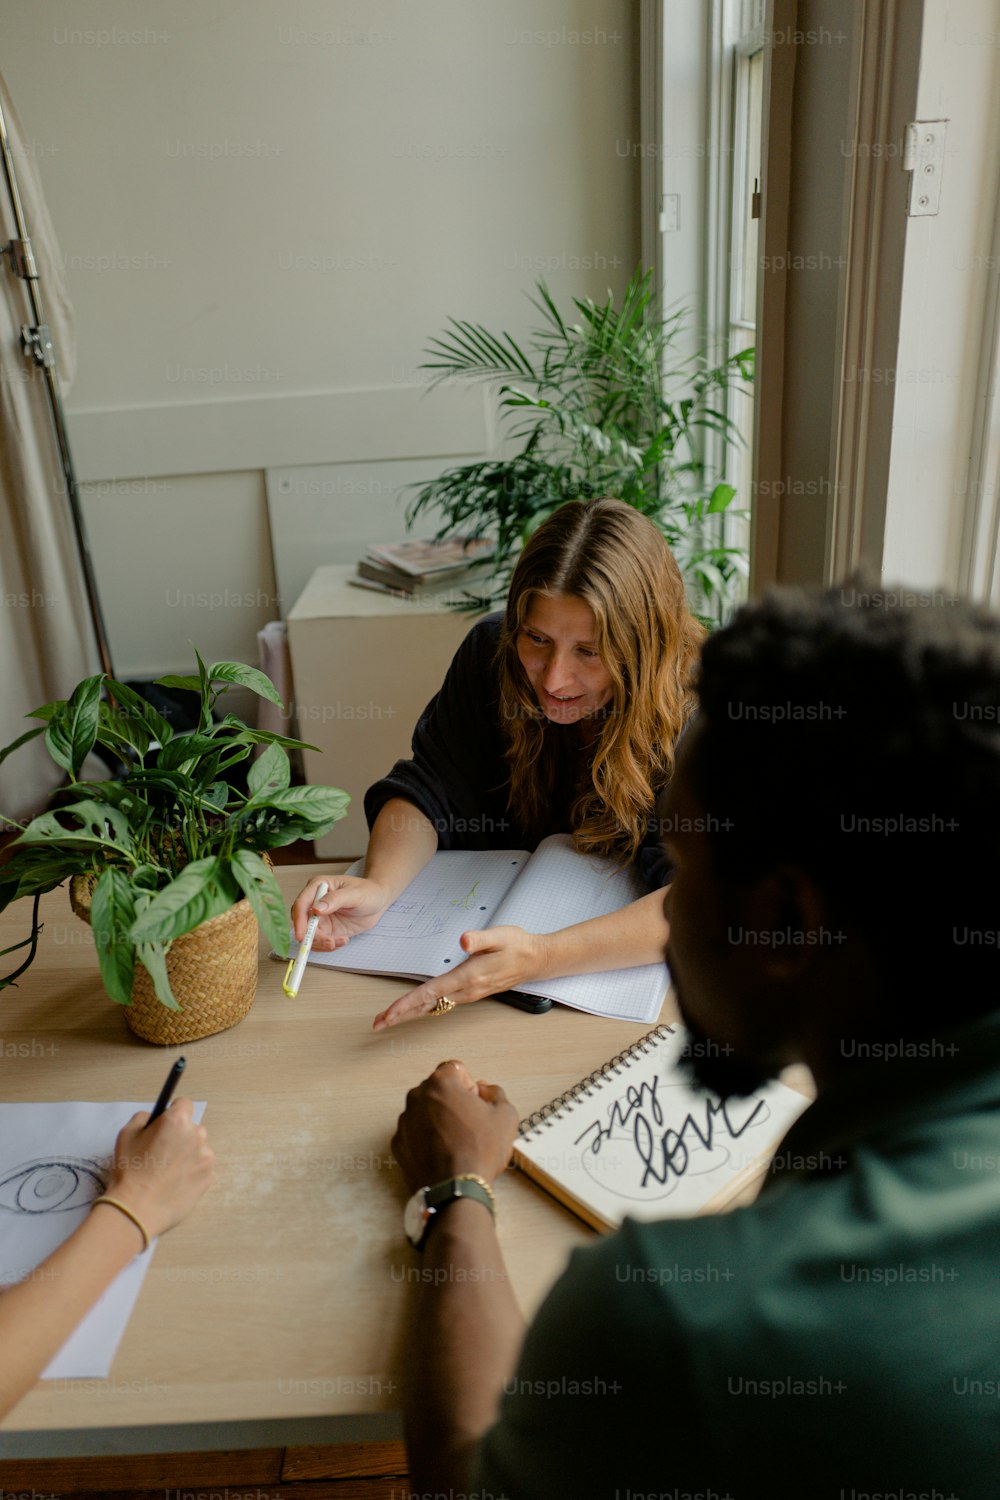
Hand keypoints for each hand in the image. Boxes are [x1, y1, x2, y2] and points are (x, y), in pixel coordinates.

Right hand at [102, 1099, 214, 1240]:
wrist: (136, 1209)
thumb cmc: (129, 1171)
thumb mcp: (127, 1135)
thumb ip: (143, 1118)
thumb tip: (154, 1117)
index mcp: (177, 1121)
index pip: (184, 1104)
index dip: (173, 1113)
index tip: (166, 1124)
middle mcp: (197, 1135)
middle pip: (192, 1128)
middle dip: (180, 1136)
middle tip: (161, 1153)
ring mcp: (206, 1158)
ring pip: (198, 1149)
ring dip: (187, 1155)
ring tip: (166, 1173)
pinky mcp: (209, 1178)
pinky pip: (201, 1169)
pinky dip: (191, 1173)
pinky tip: (174, 1184)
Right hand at [291, 874, 389, 947]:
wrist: (378, 901)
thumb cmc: (368, 891)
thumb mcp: (354, 894)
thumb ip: (335, 900)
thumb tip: (316, 909)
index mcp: (318, 887)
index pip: (301, 904)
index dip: (299, 920)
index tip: (302, 935)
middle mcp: (315, 902)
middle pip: (303, 922)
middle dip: (312, 936)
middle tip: (329, 942)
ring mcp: (320, 917)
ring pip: (310, 935)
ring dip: (322, 943)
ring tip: (341, 941)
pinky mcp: (327, 929)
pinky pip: (321, 941)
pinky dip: (329, 946)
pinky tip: (343, 940)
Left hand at [372, 924, 548, 1029]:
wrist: (536, 960)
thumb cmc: (517, 945)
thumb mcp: (500, 935)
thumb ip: (479, 938)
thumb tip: (463, 941)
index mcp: (468, 977)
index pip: (431, 993)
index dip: (407, 1003)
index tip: (389, 1013)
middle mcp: (466, 990)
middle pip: (427, 1005)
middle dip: (401, 1015)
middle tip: (377, 1024)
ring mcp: (468, 994)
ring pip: (433, 1006)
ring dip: (410, 1012)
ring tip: (388, 1019)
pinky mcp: (470, 992)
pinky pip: (441, 1004)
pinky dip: (423, 1008)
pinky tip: (414, 1009)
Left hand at [392, 1060, 518, 1188]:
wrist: (455, 1189)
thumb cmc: (480, 1150)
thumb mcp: (505, 1116)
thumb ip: (496, 1093)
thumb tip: (485, 1090)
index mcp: (441, 1083)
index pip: (454, 1068)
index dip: (469, 1084)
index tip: (476, 1102)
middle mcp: (417, 1096)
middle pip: (437, 1089)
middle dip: (452, 1100)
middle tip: (469, 1123)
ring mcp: (404, 1121)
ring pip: (424, 1110)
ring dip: (438, 1119)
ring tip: (456, 1142)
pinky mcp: (398, 1144)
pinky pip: (414, 1133)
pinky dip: (425, 1138)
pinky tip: (442, 1153)